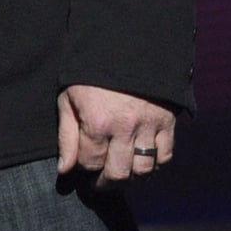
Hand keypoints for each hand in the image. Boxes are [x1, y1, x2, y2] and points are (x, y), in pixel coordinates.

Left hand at [56, 84, 175, 186]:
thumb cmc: (91, 75)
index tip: (82, 167)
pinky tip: (142, 162)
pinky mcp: (166, 122)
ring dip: (131, 178)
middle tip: (100, 182)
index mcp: (97, 122)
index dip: (83, 169)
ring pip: (143, 170)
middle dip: (105, 183)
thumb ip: (66, 136)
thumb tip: (64, 170)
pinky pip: (165, 156)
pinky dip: (155, 165)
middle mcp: (124, 128)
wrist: (126, 47)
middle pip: (117, 174)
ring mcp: (148, 126)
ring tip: (121, 174)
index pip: (90, 163)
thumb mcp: (68, 99)